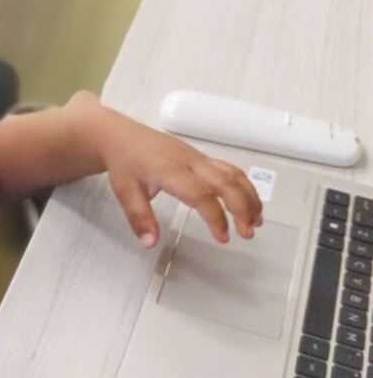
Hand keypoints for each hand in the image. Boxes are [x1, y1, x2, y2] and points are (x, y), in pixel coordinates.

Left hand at [72, 92, 263, 248]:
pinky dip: (244, 186)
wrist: (120, 135)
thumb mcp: (124, 191)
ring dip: (249, 197)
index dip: (216, 217)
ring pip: (233, 174)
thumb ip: (138, 217)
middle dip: (242, 208)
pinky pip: (229, 169)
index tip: (223, 237)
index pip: (201, 194)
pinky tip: (248, 203)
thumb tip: (150, 243)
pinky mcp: (200, 158)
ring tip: (256, 221)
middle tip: (247, 233)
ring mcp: (197, 158)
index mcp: (170, 171)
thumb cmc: (124, 161)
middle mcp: (189, 162)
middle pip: (226, 182)